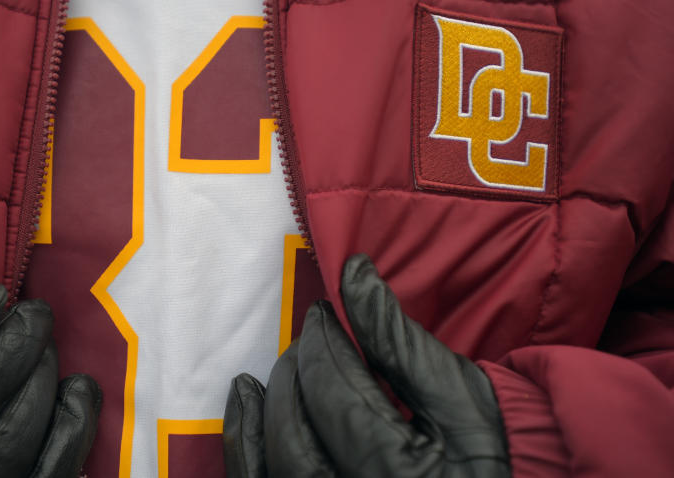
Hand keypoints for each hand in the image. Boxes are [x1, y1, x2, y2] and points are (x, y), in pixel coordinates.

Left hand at [224, 255, 508, 476]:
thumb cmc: (487, 451)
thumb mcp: (459, 395)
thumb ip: (400, 339)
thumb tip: (353, 273)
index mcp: (404, 474)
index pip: (339, 394)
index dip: (325, 343)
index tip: (324, 314)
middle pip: (297, 432)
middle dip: (296, 372)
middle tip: (309, 340)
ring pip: (272, 464)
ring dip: (264, 408)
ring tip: (268, 370)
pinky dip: (244, 444)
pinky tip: (246, 400)